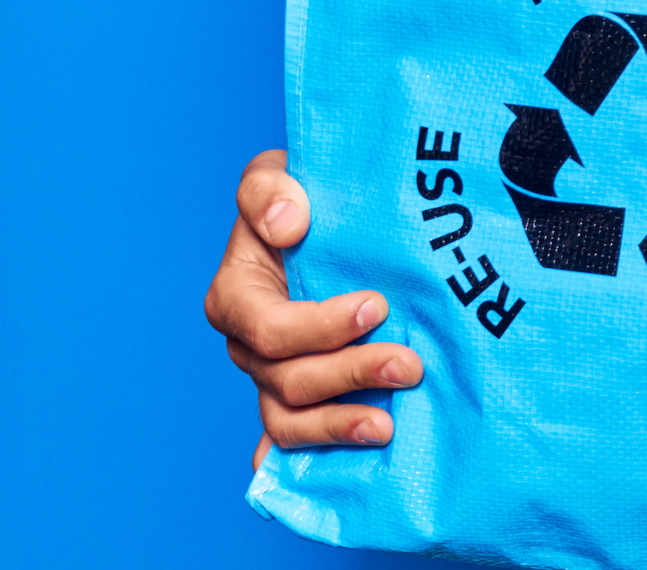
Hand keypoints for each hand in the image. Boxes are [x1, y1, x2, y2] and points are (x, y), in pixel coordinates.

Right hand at [203, 149, 421, 467]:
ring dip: (340, 426)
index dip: (320, 326)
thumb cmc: (300, 195)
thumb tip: (288, 223)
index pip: (269, 328)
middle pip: (287, 379)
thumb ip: (267, 189)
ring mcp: (274, 375)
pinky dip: (312, 459)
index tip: (376, 307)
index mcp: (237, 296)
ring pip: (291, 418)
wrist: (329, 217)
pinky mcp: (303, 395)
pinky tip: (340, 471)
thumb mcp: (276, 174)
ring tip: (389, 426)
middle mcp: (249, 345)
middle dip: (349, 375)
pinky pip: (295, 440)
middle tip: (409, 365)